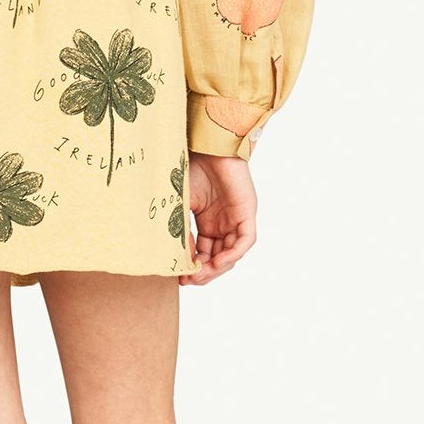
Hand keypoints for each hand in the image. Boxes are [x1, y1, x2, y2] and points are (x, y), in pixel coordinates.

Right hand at [182, 151, 256, 284]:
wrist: (205, 144)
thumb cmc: (190, 167)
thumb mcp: (179, 205)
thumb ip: (180, 230)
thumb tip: (176, 257)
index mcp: (207, 221)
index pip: (203, 252)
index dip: (192, 267)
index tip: (178, 277)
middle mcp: (222, 223)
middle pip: (217, 258)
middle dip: (203, 272)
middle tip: (188, 279)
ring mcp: (235, 218)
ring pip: (231, 253)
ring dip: (217, 268)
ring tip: (200, 274)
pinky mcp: (247, 212)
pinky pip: (244, 241)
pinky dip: (232, 254)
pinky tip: (217, 262)